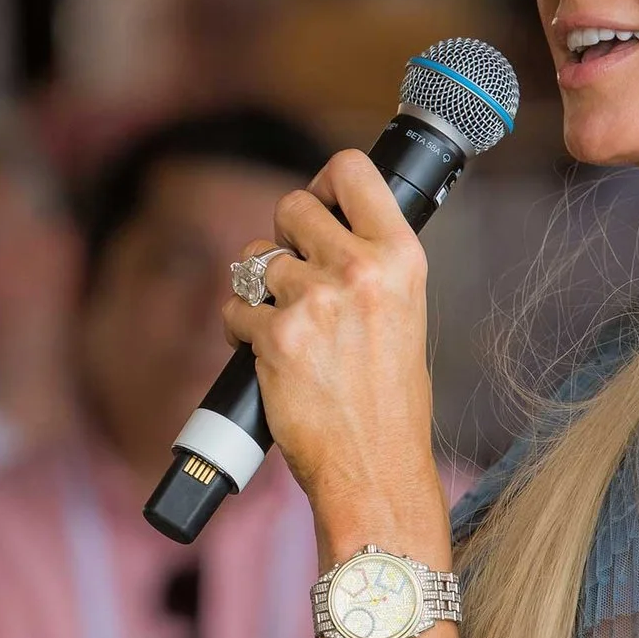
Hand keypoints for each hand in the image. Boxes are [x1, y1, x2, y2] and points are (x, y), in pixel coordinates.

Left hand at [222, 151, 447, 566]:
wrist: (376, 466)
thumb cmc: (389, 398)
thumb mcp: (403, 311)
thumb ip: (369, 264)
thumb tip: (325, 225)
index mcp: (401, 257)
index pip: (351, 171)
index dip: (324, 182)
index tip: (318, 203)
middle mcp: (360, 269)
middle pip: (290, 208)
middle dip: (283, 240)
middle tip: (295, 278)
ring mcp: (315, 301)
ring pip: (254, 260)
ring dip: (258, 289)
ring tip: (286, 326)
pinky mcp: (276, 336)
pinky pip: (235, 308)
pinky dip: (241, 330)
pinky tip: (268, 356)